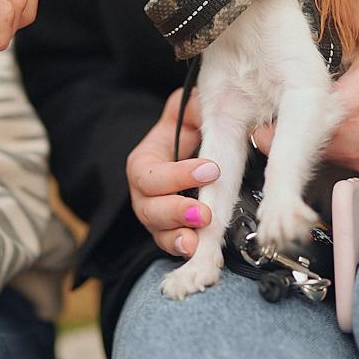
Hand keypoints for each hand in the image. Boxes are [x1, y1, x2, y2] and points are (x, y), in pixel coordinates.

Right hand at [125, 90, 220, 257]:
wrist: (190, 148)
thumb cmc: (186, 126)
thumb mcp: (185, 109)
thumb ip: (195, 107)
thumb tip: (214, 107)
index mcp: (144, 162)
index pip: (149, 173)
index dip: (176, 175)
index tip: (210, 169)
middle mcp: (145, 193)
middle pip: (148, 208)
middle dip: (175, 211)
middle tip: (204, 213)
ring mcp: (157, 216)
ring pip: (158, 231)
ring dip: (178, 237)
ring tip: (196, 242)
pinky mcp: (173, 231)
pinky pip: (172, 245)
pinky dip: (182, 250)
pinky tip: (196, 252)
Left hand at [253, 0, 358, 173]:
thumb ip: (339, 11)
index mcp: (348, 107)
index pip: (280, 127)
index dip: (265, 110)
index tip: (262, 92)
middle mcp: (353, 143)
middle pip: (293, 141)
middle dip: (284, 118)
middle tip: (283, 91)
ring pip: (316, 150)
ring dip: (310, 129)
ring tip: (317, 99)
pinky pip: (340, 156)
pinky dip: (335, 138)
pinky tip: (346, 112)